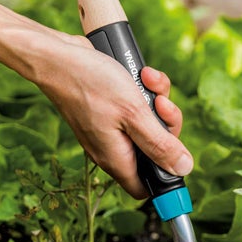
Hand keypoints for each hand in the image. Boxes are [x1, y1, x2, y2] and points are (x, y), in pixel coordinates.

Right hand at [33, 34, 191, 198]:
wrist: (57, 55)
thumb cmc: (91, 83)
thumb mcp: (134, 114)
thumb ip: (160, 144)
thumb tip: (183, 169)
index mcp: (117, 158)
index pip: (146, 186)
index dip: (165, 177)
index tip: (179, 158)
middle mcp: (113, 147)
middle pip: (156, 150)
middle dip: (167, 125)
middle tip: (162, 105)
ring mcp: (111, 128)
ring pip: (150, 123)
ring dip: (158, 101)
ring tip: (150, 81)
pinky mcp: (111, 109)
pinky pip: (139, 106)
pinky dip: (146, 90)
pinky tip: (144, 74)